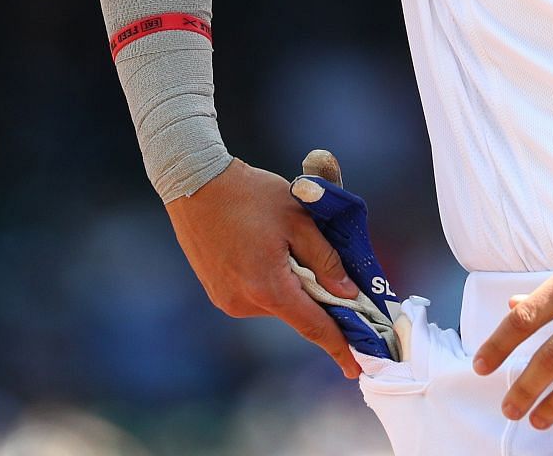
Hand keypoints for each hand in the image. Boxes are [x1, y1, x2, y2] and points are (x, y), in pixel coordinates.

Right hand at [164, 158, 364, 377]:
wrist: (196, 184)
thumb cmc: (252, 196)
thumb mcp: (300, 220)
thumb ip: (326, 260)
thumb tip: (347, 294)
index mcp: (269, 287)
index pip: (313, 326)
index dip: (338, 346)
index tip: (356, 368)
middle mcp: (244, 303)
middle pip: (296, 311)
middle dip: (319, 299)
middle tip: (335, 277)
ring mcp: (226, 300)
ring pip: (277, 302)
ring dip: (293, 285)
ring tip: (288, 245)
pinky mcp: (217, 292)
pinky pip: (256, 295)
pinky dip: (272, 282)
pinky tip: (268, 250)